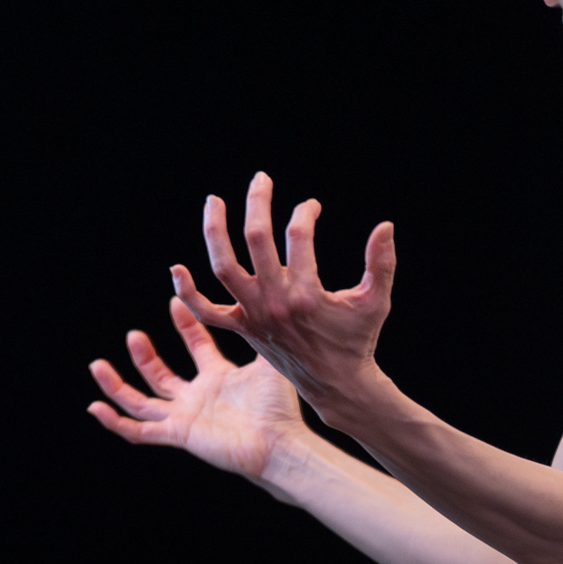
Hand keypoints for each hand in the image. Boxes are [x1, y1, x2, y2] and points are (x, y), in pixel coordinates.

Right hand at [87, 297, 304, 478]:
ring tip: (96, 365)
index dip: (184, 324)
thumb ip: (263, 335)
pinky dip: (115, 422)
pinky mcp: (178, 435)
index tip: (174, 300)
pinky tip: (95, 407)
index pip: (195, 346)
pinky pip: (139, 431)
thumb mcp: (268, 363)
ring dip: (117, 385)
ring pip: (140, 402)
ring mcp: (185, 418)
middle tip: (133, 334)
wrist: (278, 443)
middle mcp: (197, 398)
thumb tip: (269, 303)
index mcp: (218, 378)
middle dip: (143, 355)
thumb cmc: (279, 408)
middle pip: (159, 375)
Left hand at [169, 171, 395, 414]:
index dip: (305, 213)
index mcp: (306, 294)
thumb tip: (386, 224)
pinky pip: (206, 311)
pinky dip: (187, 293)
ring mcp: (253, 315)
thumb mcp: (376, 301)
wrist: (336, 384)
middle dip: (258, 203)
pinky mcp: (242, 329)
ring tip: (213, 201)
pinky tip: (176, 269)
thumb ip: (382, 263)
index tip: (312, 206)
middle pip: (256, 240)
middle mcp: (274, 302)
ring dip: (214, 231)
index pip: (298, 236)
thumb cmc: (357, 340)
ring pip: (223, 267)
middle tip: (261, 179)